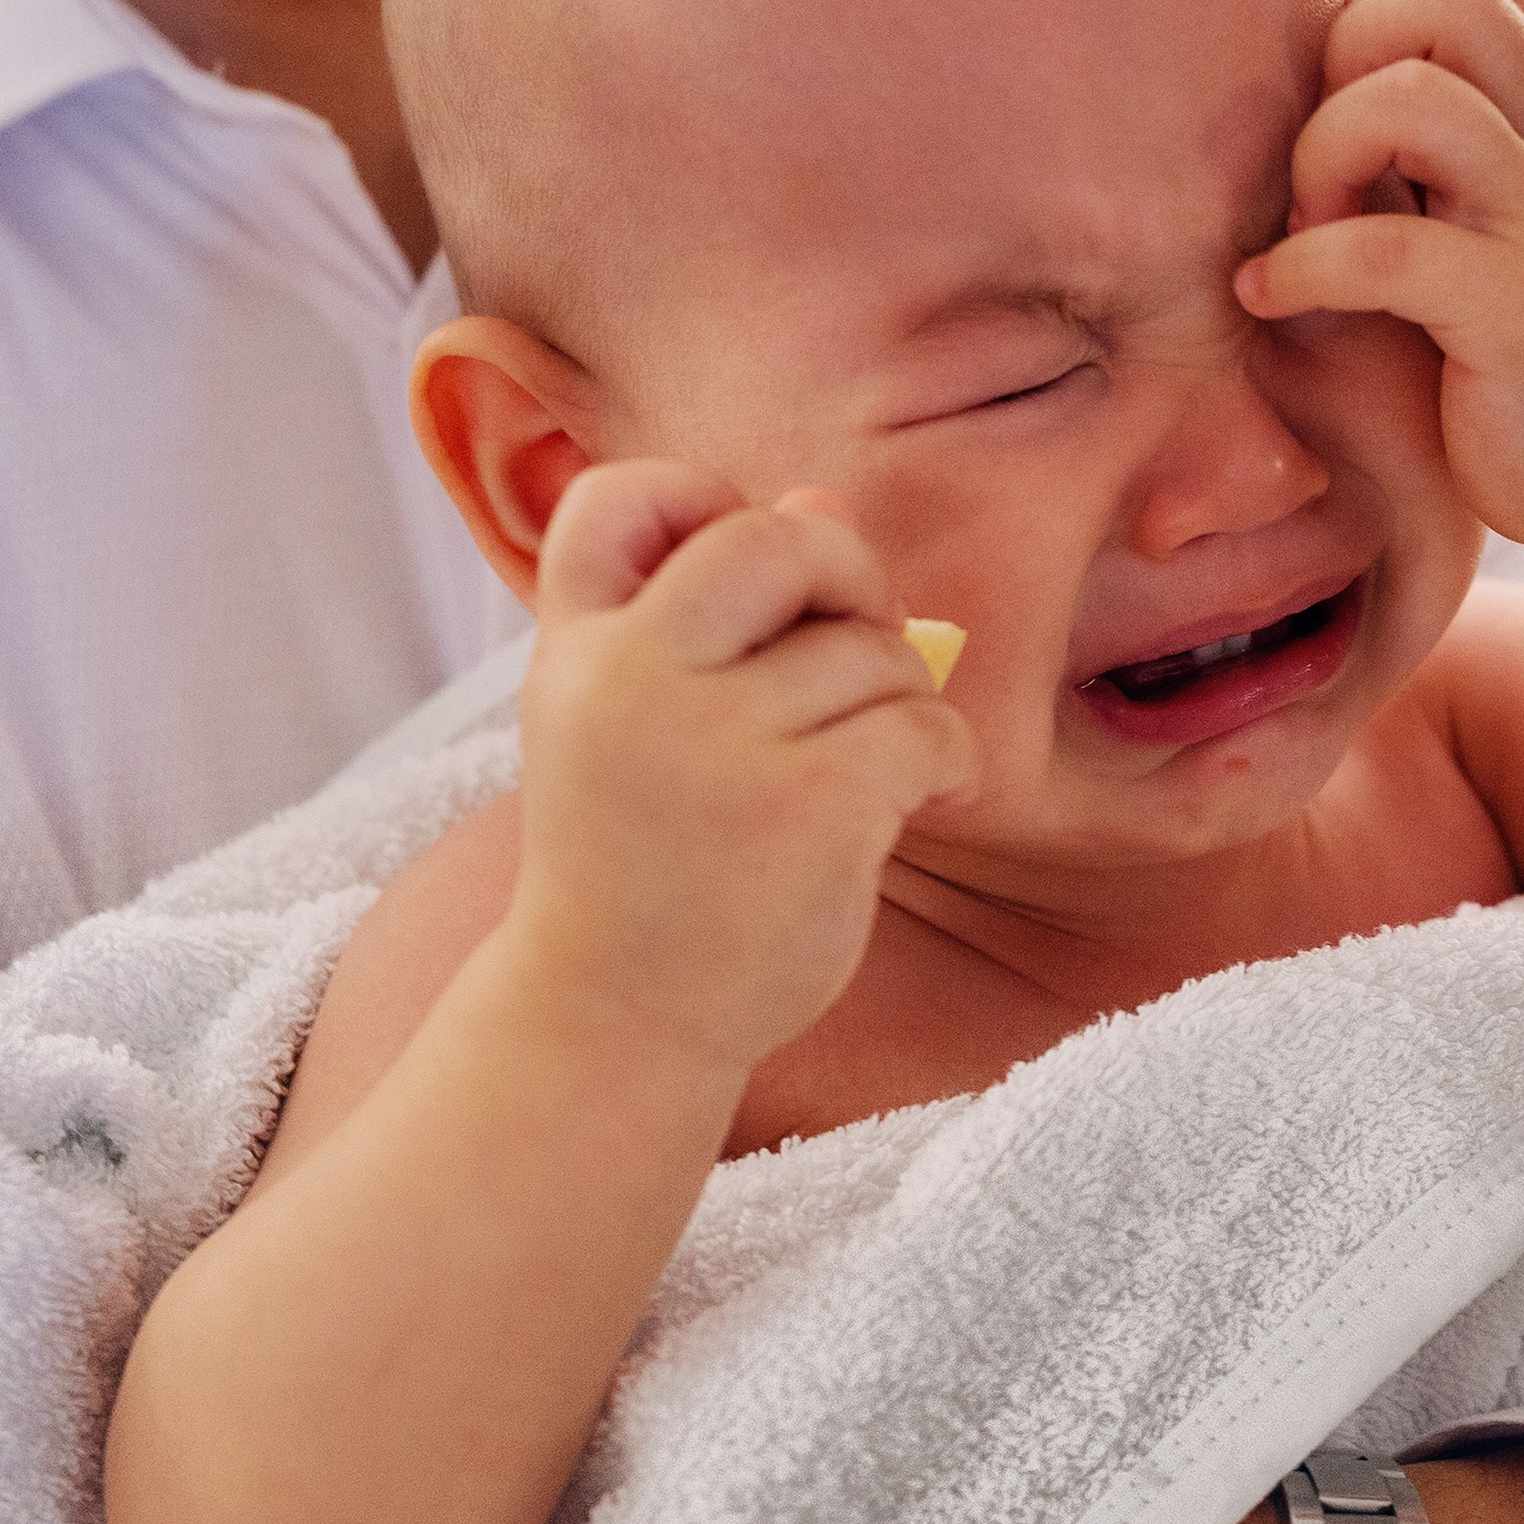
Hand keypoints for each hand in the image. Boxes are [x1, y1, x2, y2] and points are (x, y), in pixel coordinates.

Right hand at [509, 461, 975, 1088]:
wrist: (615, 1025)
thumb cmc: (643, 871)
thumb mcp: (637, 728)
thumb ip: (712, 618)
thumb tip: (822, 500)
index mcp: (575, 652)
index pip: (620, 498)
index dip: (698, 500)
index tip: (745, 578)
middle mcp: (632, 679)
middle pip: (775, 536)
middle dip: (846, 571)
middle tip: (862, 639)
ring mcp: (717, 743)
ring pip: (871, 648)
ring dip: (902, 699)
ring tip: (878, 768)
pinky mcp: (809, 808)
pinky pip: (925, 728)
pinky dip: (947, 760)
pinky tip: (922, 803)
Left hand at [1233, 0, 1523, 561]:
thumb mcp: (1488, 236)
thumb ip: (1428, 168)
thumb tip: (1297, 110)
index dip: (1394, 2)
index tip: (1345, 98)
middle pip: (1454, 6)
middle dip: (1350, 55)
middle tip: (1316, 161)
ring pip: (1422, 103)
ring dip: (1326, 150)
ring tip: (1302, 223)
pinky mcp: (1515, 313)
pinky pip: (1390, 251)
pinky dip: (1305, 266)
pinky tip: (1273, 297)